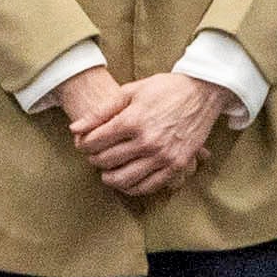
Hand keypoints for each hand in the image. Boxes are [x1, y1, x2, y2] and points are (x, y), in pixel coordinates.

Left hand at [76, 71, 225, 198]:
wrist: (202, 92)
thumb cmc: (165, 89)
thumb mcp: (131, 91)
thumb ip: (101, 111)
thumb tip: (75, 129)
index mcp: (132, 120)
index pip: (95, 142)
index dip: (84, 145)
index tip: (85, 144)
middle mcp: (146, 141)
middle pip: (106, 161)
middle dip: (94, 159)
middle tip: (94, 156)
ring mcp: (163, 156)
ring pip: (124, 179)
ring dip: (109, 178)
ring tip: (107, 171)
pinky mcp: (176, 166)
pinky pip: (148, 187)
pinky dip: (132, 188)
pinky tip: (126, 181)